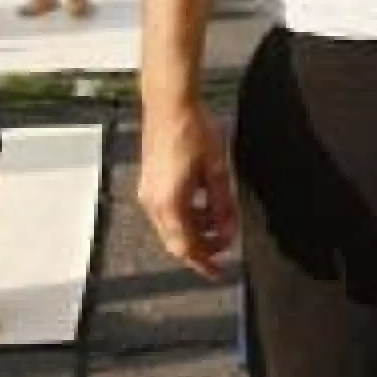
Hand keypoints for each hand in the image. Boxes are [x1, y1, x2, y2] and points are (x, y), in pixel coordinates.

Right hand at [139, 100, 237, 278]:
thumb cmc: (194, 132)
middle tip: (223, 250)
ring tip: (219, 225)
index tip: (219, 272)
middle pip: (176, 242)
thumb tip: (229, 230)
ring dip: (194, 231)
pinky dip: (185, 217)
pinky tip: (203, 206)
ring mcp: (147, 193)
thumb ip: (223, 205)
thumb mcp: (217, 171)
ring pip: (170, 228)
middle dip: (200, 249)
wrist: (169, 104)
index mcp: (170, 204)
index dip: (204, 262)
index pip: (187, 247)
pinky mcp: (148, 182)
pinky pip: (165, 212)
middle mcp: (153, 203)